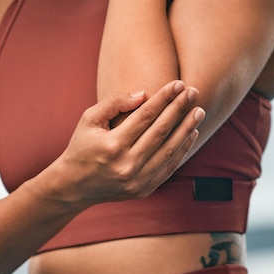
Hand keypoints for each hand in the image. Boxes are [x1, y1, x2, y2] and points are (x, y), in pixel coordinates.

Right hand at [56, 80, 204, 207]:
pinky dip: (183, 150)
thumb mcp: (89, 119)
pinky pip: (169, 167)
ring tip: (199, 111)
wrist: (74, 186)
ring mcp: (137, 180)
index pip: (145, 116)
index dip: (164, 98)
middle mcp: (126, 164)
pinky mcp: (144, 190)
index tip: (178, 83)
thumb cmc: (81, 146)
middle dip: (180, 108)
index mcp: (112, 145)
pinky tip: (191, 133)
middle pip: (161, 131)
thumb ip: (113, 103)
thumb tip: (143, 95)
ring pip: (170, 150)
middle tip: (194, 91)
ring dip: (187, 128)